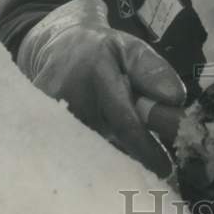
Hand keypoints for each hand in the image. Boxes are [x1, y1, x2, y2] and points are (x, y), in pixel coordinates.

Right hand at [17, 0, 185, 176]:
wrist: (56, 45)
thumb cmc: (102, 51)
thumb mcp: (132, 49)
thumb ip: (153, 71)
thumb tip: (175, 99)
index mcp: (96, 73)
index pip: (124, 122)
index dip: (146, 149)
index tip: (165, 168)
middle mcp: (69, 95)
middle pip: (107, 142)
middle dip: (131, 154)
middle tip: (151, 162)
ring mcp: (50, 114)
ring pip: (90, 150)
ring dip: (111, 153)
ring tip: (123, 147)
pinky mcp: (38, 127)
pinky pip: (73, 150)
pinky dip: (91, 153)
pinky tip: (100, 148)